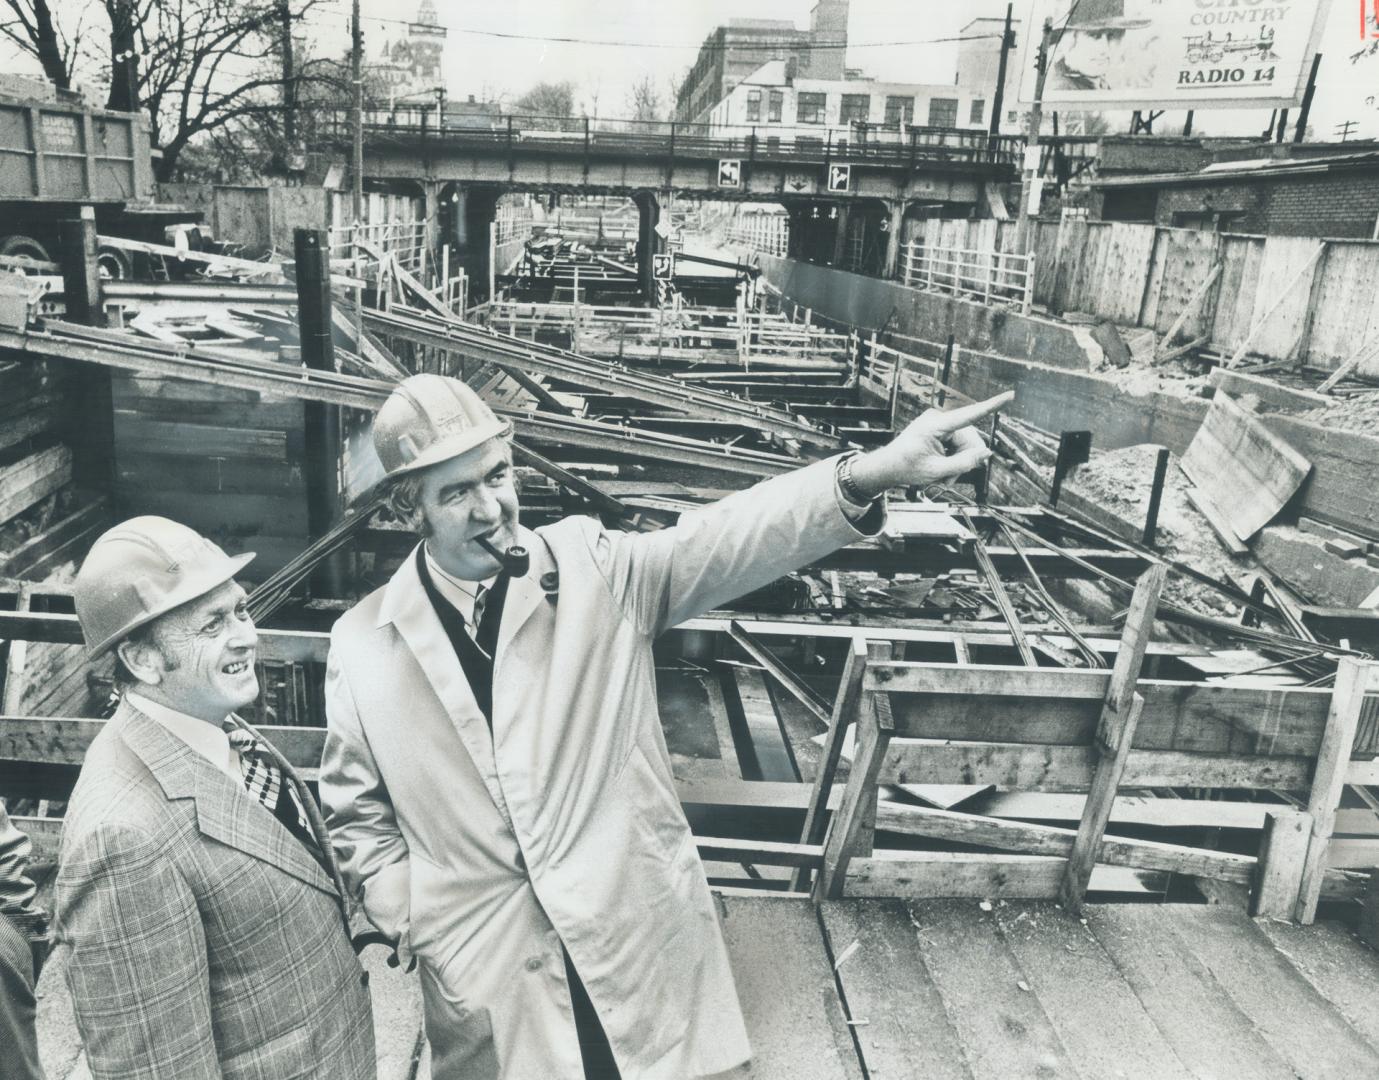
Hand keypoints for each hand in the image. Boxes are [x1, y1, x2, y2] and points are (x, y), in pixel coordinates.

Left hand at [849, 391, 1014, 495]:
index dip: (992, 406)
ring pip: (965, 445)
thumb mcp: (936, 471)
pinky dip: (952, 461)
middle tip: (947, 481)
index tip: (1010, 395)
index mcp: (935, 424)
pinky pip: (957, 445)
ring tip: (941, 478)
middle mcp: (939, 419)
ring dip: (957, 465)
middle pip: (970, 440)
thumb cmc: (906, 468)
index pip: (969, 414)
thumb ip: (963, 463)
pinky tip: (941, 470)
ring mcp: (939, 423)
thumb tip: (986, 452)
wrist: (887, 467)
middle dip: (964, 462)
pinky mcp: (940, 430)